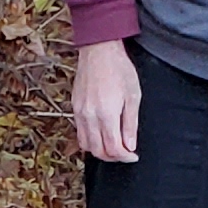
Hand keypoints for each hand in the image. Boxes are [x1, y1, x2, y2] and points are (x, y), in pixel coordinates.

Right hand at [71, 36, 141, 163]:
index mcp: (106, 114)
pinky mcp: (74, 107)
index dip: (125, 156)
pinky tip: (101, 134)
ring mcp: (79, 112)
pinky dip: (90, 140)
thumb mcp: (133, 96)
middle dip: (113, 157)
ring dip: (100, 151)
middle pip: (98, 151)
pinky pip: (79, 132)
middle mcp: (89, 116)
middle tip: (125, 153)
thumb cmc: (119, 69)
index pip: (113, 148)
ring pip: (86, 145)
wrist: (99, 50)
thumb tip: (129, 145)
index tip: (133, 155)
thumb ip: (130, 124)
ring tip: (113, 146)